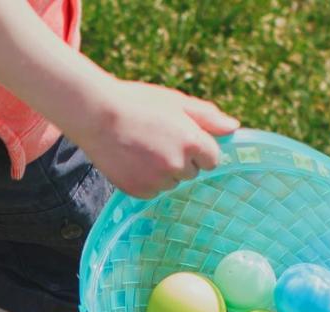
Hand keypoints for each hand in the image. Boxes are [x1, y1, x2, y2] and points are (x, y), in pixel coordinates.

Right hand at [70, 79, 239, 198]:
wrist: (95, 116)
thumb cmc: (137, 103)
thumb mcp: (176, 101)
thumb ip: (208, 117)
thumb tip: (234, 127)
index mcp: (192, 142)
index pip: (212, 160)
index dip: (198, 149)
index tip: (182, 138)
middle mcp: (177, 165)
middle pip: (191, 173)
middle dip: (180, 160)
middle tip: (156, 141)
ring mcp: (157, 181)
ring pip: (171, 184)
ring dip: (162, 172)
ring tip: (141, 150)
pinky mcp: (138, 191)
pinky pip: (152, 192)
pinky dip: (145, 181)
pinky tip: (132, 162)